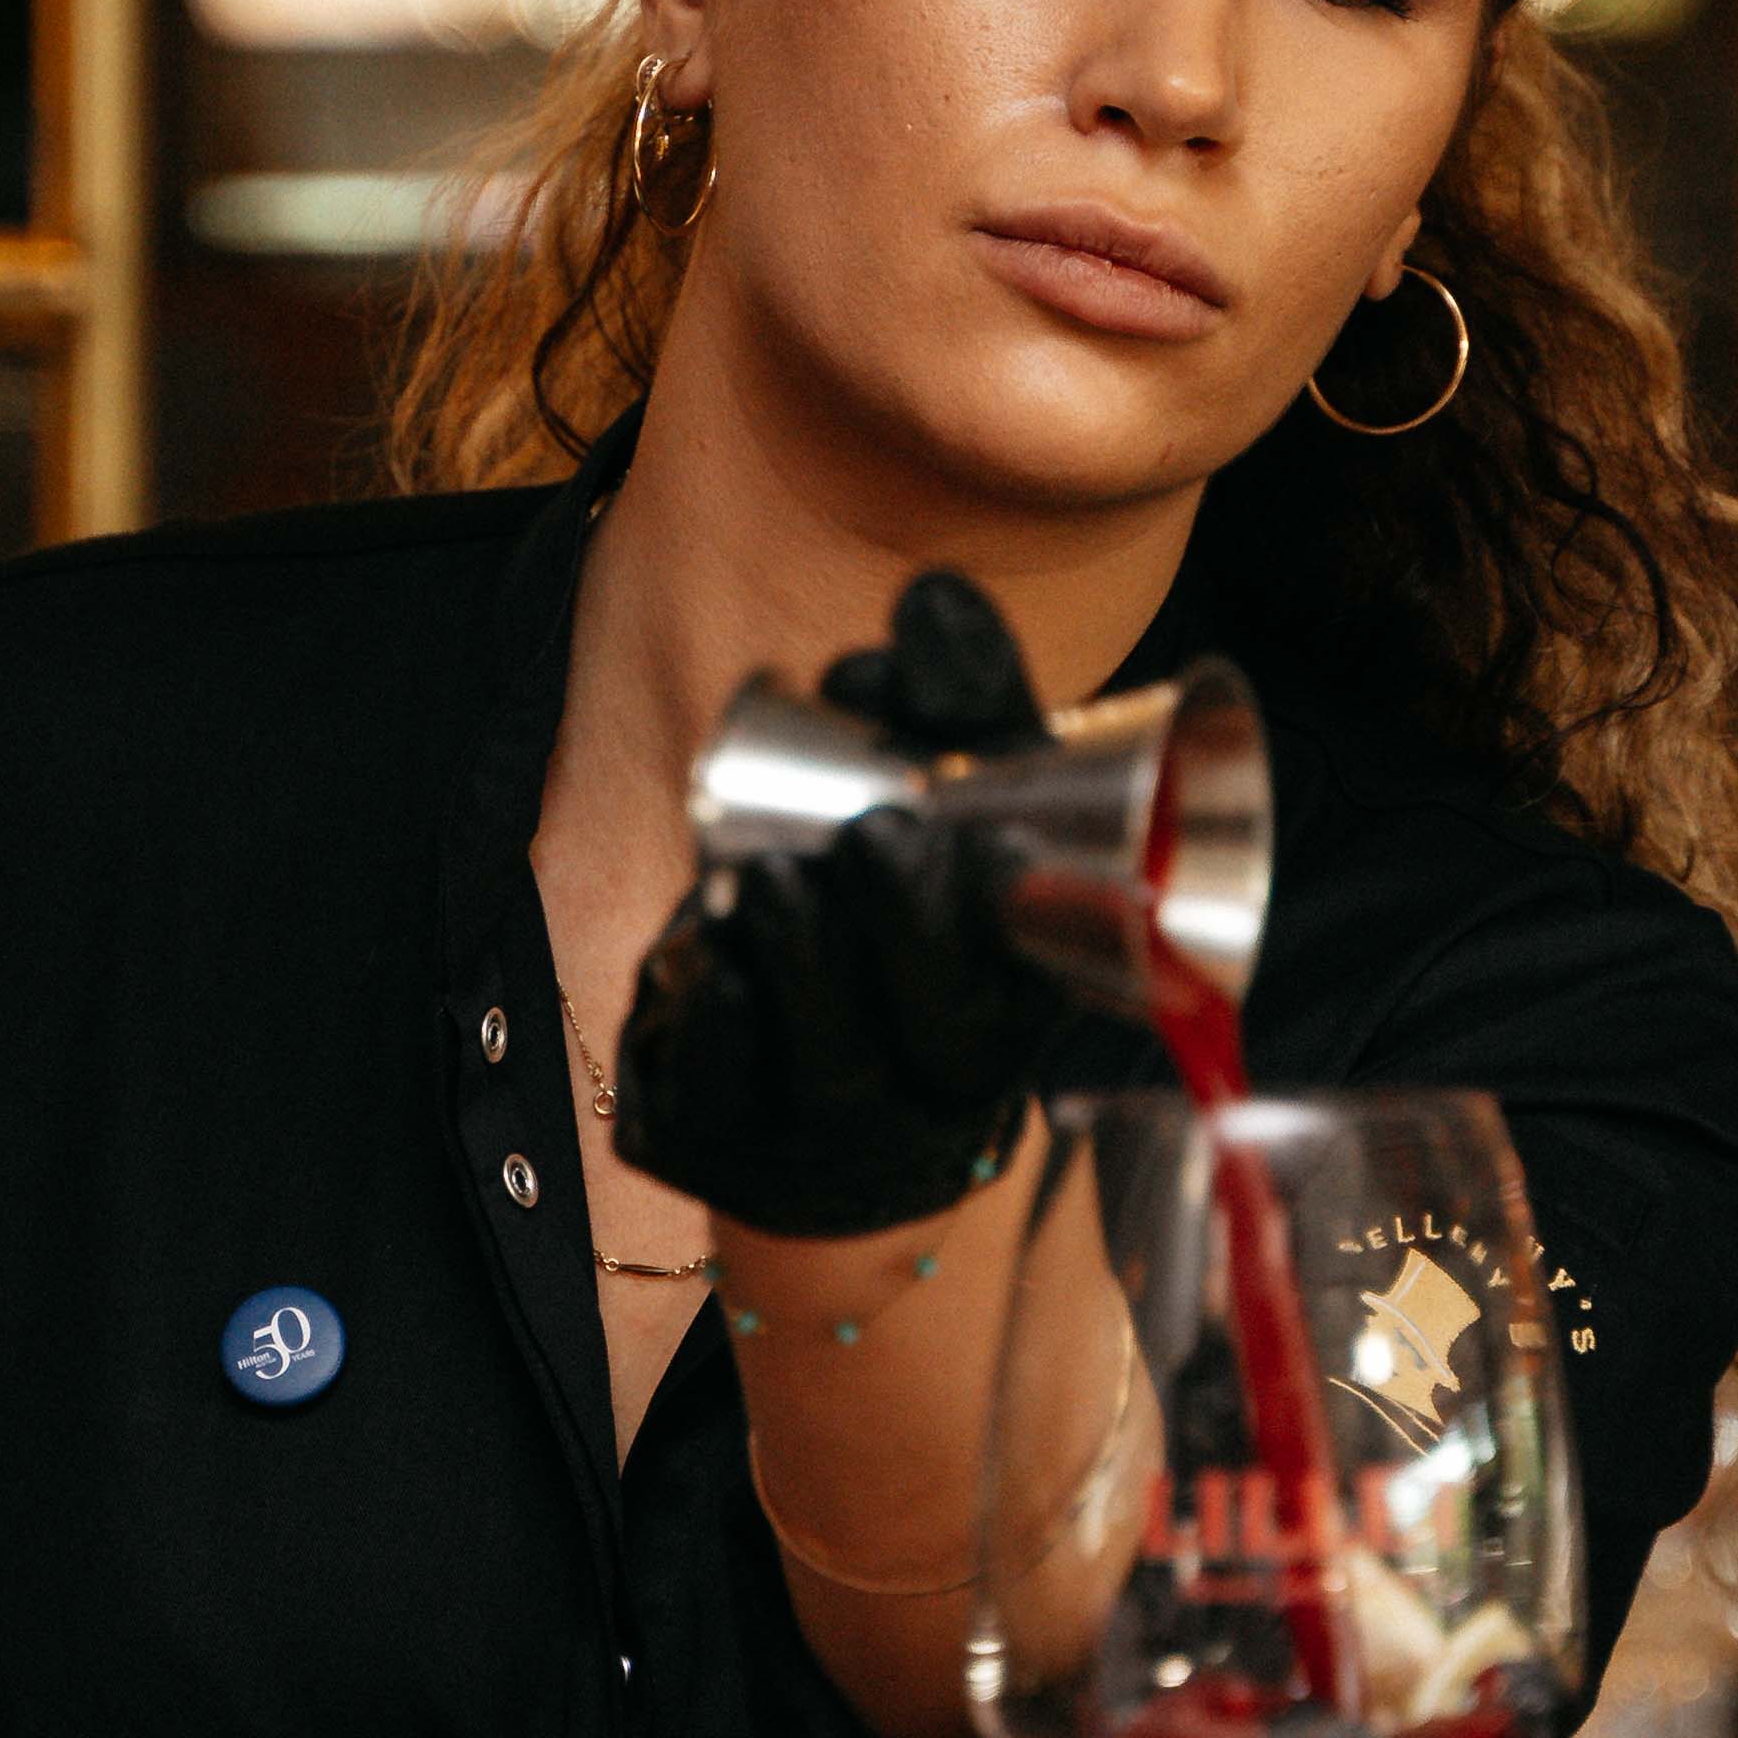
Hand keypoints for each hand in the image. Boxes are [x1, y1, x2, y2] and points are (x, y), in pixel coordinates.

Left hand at [615, 567, 1082, 1238]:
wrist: (801, 1094)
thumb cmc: (899, 903)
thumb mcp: (951, 804)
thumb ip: (957, 702)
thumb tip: (929, 597)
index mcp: (1014, 1014)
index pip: (1029, 979)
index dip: (1005, 915)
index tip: (980, 838)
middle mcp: (937, 1093)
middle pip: (935, 1027)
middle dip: (906, 929)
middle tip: (875, 835)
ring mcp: (832, 1135)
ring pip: (829, 1061)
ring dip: (804, 961)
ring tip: (779, 880)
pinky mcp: (723, 1140)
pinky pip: (722, 1093)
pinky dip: (715, 1021)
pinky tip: (709, 957)